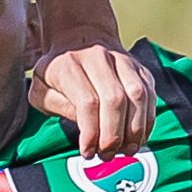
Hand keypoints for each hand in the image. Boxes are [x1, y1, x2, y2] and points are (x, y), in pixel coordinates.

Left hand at [31, 38, 154, 157]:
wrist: (80, 36)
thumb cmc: (57, 73)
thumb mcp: (41, 90)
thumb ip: (56, 106)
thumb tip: (86, 127)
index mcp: (69, 64)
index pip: (87, 102)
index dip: (91, 132)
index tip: (88, 152)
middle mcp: (98, 58)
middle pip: (115, 100)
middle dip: (113, 135)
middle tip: (107, 155)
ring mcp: (123, 60)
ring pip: (137, 96)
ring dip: (134, 129)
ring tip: (126, 150)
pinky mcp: (140, 68)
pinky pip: (150, 95)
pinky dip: (147, 120)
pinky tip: (138, 137)